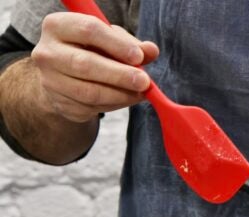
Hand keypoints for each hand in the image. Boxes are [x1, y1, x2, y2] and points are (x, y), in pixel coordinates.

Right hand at [31, 12, 158, 122]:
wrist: (64, 76)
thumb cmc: (91, 50)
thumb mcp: (110, 40)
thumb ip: (131, 44)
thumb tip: (151, 50)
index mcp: (58, 26)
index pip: (88, 30)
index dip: (116, 44)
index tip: (138, 57)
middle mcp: (47, 53)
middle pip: (85, 64)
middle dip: (120, 75)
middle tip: (144, 81)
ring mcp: (50, 81)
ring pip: (89, 92)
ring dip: (121, 94)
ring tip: (141, 93)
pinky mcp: (60, 104)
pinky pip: (92, 108)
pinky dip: (116, 104)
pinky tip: (127, 98)